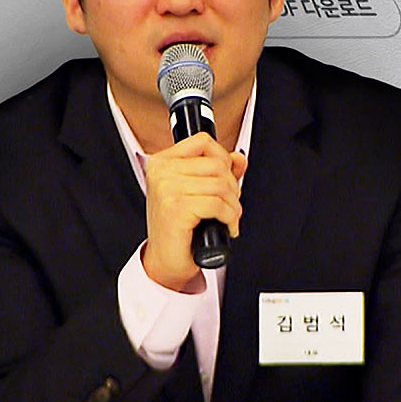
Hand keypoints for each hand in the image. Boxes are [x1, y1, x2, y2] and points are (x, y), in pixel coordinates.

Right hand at [142, 133, 246, 290]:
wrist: (165, 260)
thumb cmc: (178, 228)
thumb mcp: (197, 193)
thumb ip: (218, 172)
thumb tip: (239, 159)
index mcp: (161, 163)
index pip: (202, 141)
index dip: (222, 158)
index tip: (225, 178)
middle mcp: (161, 172)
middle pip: (216, 164)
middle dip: (232, 187)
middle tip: (229, 205)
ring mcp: (166, 189)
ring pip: (221, 185)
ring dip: (233, 206)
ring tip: (229, 218)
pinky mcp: (176, 207)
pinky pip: (218, 204)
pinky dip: (230, 218)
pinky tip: (226, 227)